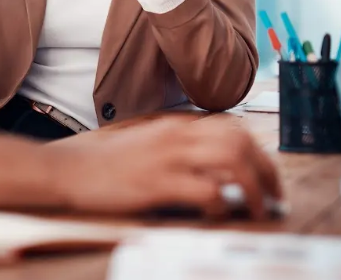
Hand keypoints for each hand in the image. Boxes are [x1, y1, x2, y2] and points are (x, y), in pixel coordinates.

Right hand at [49, 117, 282, 219]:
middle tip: (273, 196)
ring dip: (254, 190)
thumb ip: (177, 148)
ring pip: (233, 163)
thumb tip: (213, 169)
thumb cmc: (104, 164)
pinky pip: (208, 191)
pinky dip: (223, 205)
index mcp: (174, 125)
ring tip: (257, 210)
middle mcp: (176, 136)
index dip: (259, 153)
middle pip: (242, 142)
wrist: (66, 170)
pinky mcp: (158, 184)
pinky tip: (218, 214)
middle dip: (267, 171)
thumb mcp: (145, 144)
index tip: (267, 176)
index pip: (233, 128)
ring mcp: (168, 158)